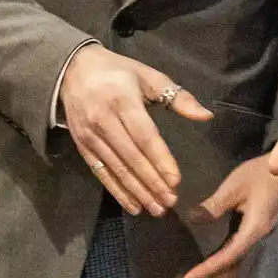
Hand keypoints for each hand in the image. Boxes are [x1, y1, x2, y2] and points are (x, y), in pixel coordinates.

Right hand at [61, 46, 210, 216]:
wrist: (72, 69)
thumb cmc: (118, 72)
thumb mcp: (148, 76)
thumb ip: (177, 97)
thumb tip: (206, 115)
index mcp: (123, 100)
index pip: (144, 136)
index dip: (160, 160)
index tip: (176, 181)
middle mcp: (103, 119)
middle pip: (131, 157)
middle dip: (152, 182)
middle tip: (170, 202)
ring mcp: (90, 134)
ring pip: (117, 168)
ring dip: (137, 191)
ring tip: (156, 208)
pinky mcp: (81, 145)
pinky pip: (100, 172)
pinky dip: (117, 190)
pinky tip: (133, 205)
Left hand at [179, 154, 277, 277]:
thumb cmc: (266, 174)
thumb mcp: (237, 185)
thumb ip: (214, 205)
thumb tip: (191, 218)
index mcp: (256, 230)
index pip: (229, 257)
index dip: (208, 270)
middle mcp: (264, 244)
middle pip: (235, 272)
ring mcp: (268, 247)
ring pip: (243, 274)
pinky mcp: (268, 245)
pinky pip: (250, 268)